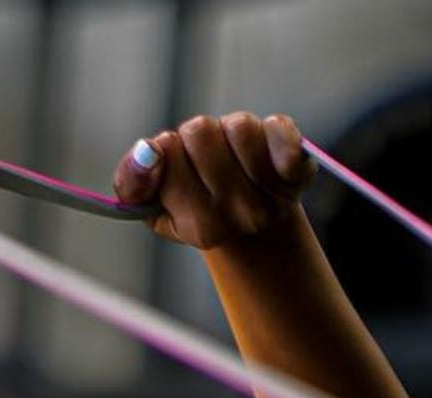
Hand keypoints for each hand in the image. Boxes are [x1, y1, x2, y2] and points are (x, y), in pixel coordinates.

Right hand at [112, 112, 314, 250]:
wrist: (263, 236)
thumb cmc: (201, 212)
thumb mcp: (157, 208)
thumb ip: (133, 182)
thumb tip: (145, 151)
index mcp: (198, 226)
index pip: (165, 152)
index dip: (167, 149)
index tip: (174, 164)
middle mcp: (236, 215)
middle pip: (199, 131)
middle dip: (199, 138)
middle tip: (208, 158)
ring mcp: (270, 193)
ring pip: (238, 126)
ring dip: (233, 131)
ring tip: (235, 151)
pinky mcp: (298, 172)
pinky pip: (283, 133)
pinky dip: (278, 131)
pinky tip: (273, 138)